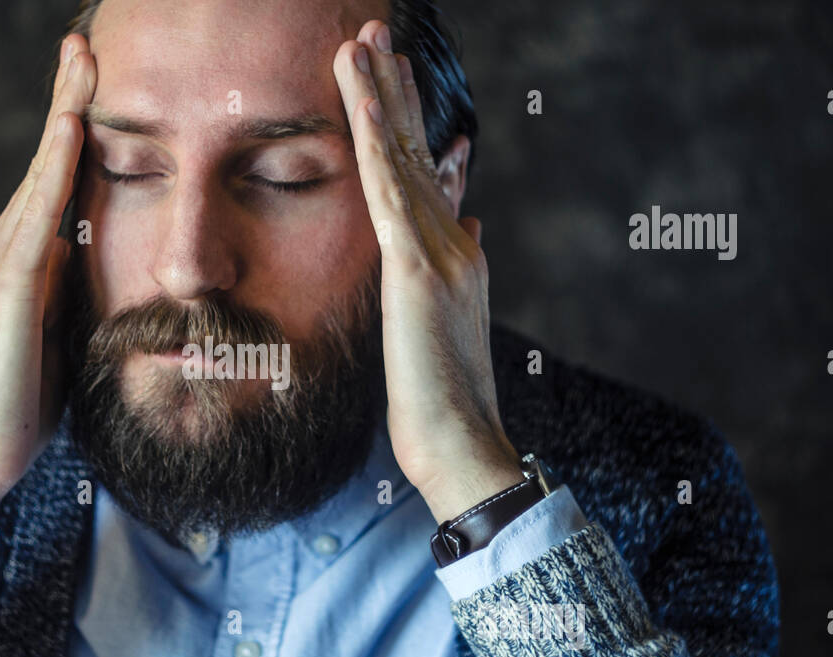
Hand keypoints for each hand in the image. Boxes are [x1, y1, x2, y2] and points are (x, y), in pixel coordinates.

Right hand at [0, 34, 97, 570]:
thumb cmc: (21, 407)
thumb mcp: (59, 339)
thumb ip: (71, 296)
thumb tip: (97, 269)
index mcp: (16, 265)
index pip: (50, 189)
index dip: (70, 136)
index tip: (91, 88)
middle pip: (41, 167)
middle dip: (65, 103)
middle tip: (83, 44)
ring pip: (38, 178)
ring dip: (63, 116)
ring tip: (82, 62)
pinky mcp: (4, 288)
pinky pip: (35, 217)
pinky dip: (54, 169)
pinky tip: (72, 128)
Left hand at [333, 20, 521, 523]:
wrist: (461, 441)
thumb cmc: (446, 399)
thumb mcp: (452, 322)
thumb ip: (459, 268)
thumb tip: (471, 222)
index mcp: (457, 254)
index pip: (433, 175)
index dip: (416, 125)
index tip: (400, 83)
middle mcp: (454, 240)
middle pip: (418, 152)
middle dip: (398, 92)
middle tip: (379, 37)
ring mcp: (439, 250)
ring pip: (401, 158)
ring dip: (381, 95)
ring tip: (364, 42)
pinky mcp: (416, 268)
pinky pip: (388, 190)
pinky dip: (373, 141)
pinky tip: (362, 98)